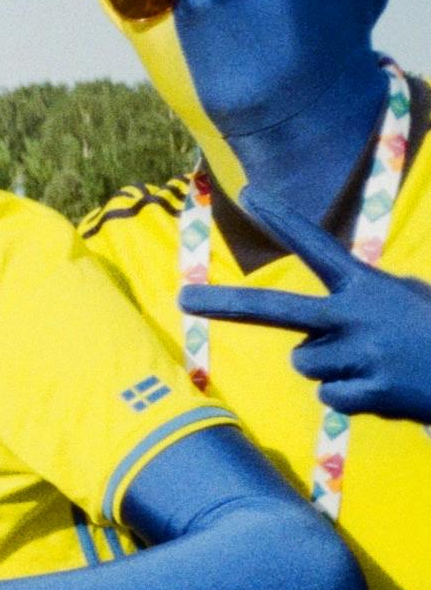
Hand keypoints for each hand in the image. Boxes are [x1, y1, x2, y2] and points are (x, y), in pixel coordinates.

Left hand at [179, 185, 430, 426]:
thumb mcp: (407, 299)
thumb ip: (358, 302)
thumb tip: (308, 336)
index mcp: (367, 286)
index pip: (317, 245)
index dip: (283, 218)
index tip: (249, 191)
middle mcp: (357, 315)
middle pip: (277, 311)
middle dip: (225, 304)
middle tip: (182, 299)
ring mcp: (361, 354)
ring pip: (304, 364)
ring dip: (329, 369)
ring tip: (373, 365)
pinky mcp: (369, 391)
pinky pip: (329, 397)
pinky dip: (352, 398)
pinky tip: (386, 391)